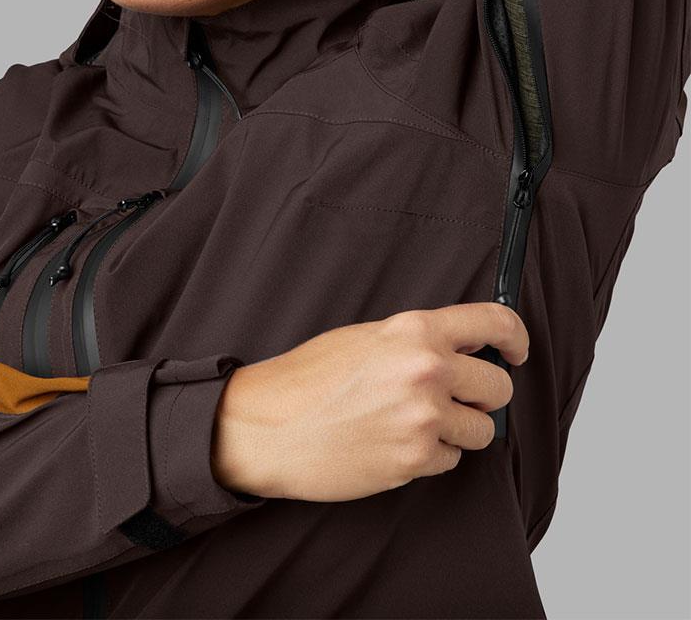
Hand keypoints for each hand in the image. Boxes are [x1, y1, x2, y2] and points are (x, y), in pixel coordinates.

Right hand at [212, 301, 528, 501]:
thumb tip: (464, 352)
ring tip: (417, 423)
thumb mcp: (365, 338)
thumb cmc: (307, 379)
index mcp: (414, 330)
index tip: (516, 352)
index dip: (516, 338)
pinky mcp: (414, 460)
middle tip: (454, 399)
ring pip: (482, 430)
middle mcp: (426, 370)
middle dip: (481, 395)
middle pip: (498, 387)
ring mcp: (423, 417)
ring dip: (458, 429)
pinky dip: (431, 454)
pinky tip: (396, 443)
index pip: (494, 323)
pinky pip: (451, 459)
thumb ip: (418, 341)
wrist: (266, 426)